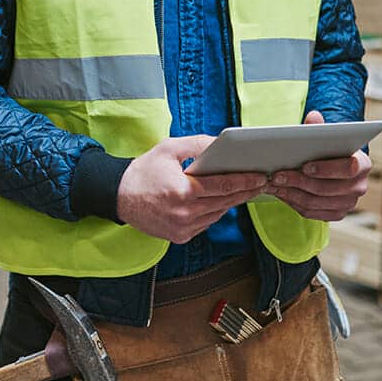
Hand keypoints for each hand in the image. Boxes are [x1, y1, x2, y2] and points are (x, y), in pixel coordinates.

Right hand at [116, 136, 268, 244]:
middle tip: (261, 183)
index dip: (245, 181)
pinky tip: (220, 201)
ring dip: (231, 202)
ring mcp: (182, 228)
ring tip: (244, 190)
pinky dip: (214, 212)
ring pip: (217, 214)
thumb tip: (221, 143)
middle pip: (226, 202)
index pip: (223, 186)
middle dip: (245, 191)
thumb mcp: (169, 149)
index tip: (261, 176)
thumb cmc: (144, 170)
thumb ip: (198, 145)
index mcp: (183, 191)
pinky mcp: (180, 237)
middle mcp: (184, 213)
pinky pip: (206, 223)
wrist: (119, 196)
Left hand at [264, 110, 371, 221]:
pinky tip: (280, 193)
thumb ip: (320, 127)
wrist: (334, 169)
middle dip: (299, 182)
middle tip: (277, 176)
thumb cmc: (330, 150)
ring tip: (274, 184)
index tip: (304, 166)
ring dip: (292, 193)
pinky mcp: (336, 214)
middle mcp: (359, 186)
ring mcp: (349, 203)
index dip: (325, 169)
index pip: (348, 168)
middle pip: (327, 189)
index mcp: (363, 164)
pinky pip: (312, 212)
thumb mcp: (327, 137)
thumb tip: (313, 116)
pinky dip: (293, 203)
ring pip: (316, 202)